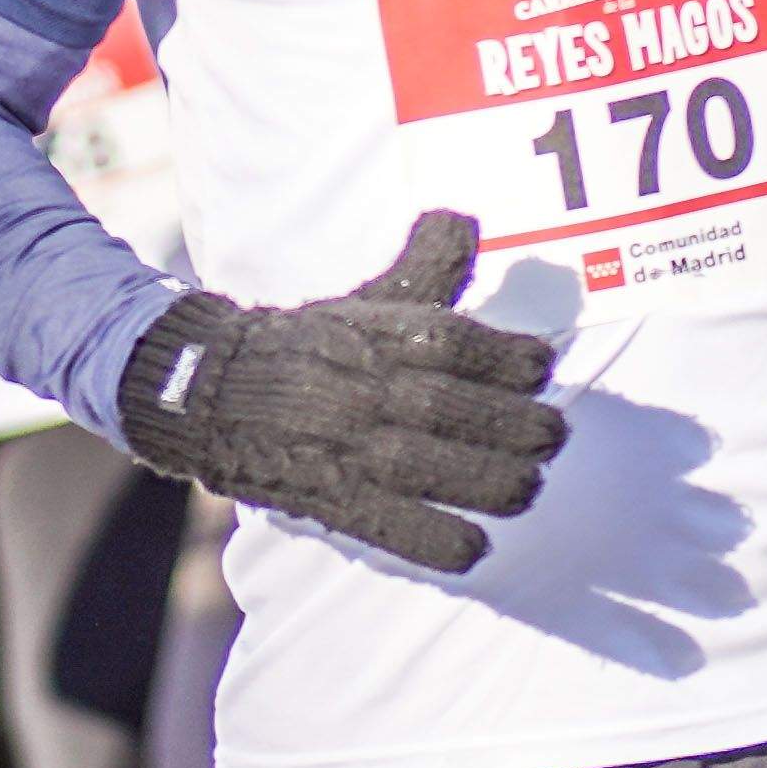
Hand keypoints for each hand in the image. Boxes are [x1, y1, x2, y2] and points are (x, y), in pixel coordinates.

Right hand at [111, 209, 568, 572]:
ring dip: (489, 482)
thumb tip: (464, 219)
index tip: (542, 366)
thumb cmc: (312, 342)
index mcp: (373, 334)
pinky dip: (432, 541)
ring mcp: (345, 447)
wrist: (211, 389)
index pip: (452, 340)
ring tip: (530, 487)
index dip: (507, 356)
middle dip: (513, 425)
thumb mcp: (367, 297)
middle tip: (554, 436)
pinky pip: (386, 527)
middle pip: (448, 407)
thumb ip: (425, 265)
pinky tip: (475, 548)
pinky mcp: (330, 499)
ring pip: (426, 468)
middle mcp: (362, 388)